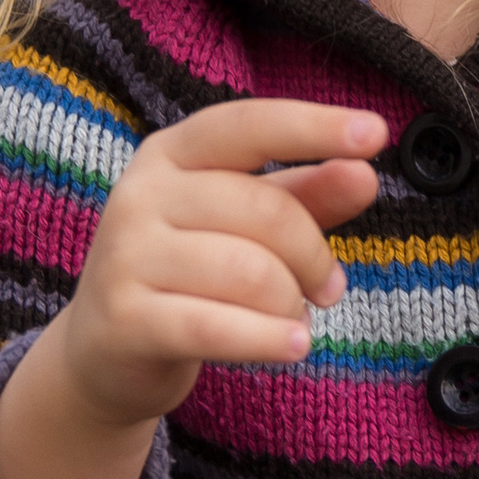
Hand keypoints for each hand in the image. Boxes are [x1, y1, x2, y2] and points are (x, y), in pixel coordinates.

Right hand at [43, 98, 386, 431]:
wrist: (103, 353)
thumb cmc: (189, 271)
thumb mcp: (245, 223)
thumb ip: (306, 195)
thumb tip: (365, 173)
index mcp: (172, 153)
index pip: (250, 126)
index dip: (313, 127)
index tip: (376, 133)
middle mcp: (141, 194)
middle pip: (265, 211)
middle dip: (314, 255)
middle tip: (328, 288)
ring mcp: (125, 257)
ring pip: (249, 273)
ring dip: (291, 304)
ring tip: (293, 320)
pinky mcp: (123, 320)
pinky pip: (216, 326)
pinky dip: (267, 339)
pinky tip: (294, 346)